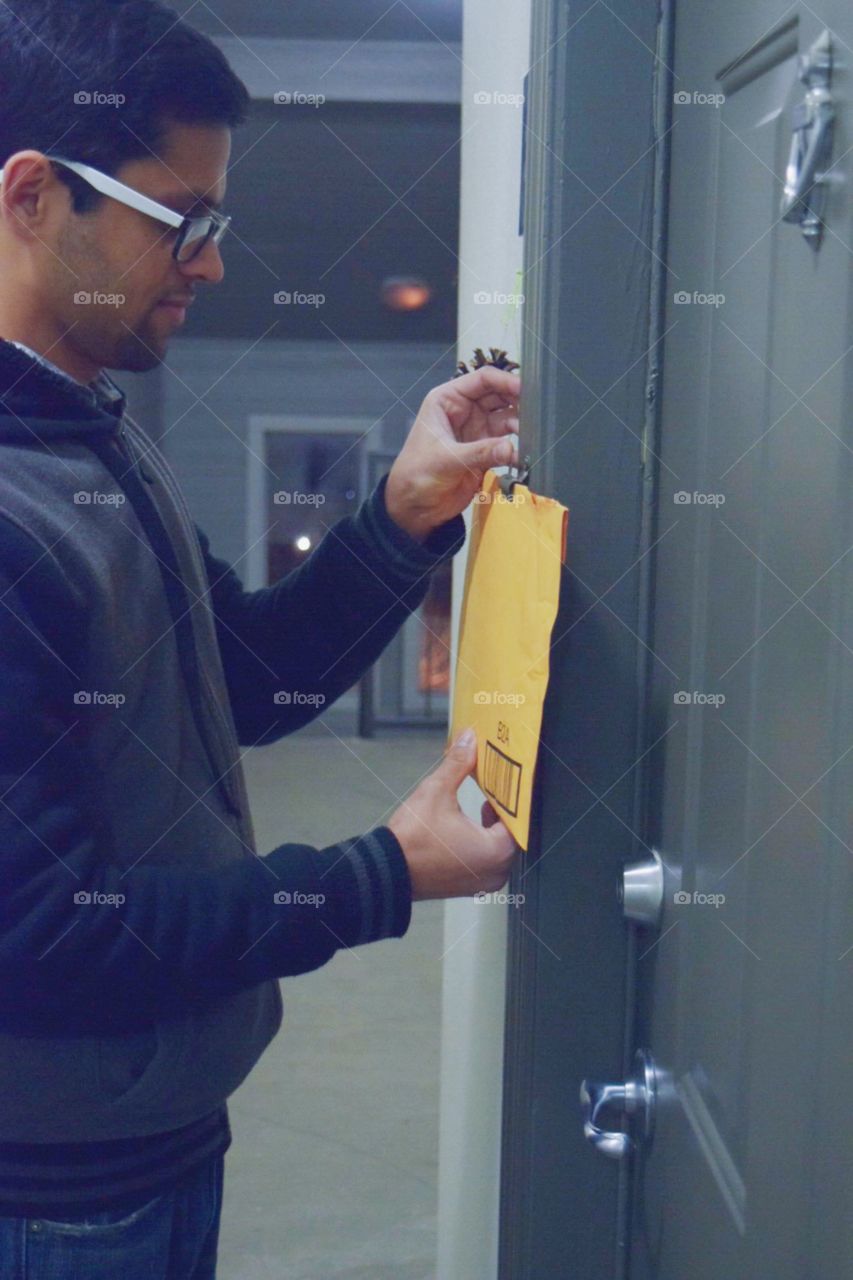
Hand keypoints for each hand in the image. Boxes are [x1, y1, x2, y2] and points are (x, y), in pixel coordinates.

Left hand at [384, 367, 521, 541]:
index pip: (482, 380)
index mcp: (447, 400)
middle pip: (500, 396)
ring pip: (508, 419)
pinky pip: (508, 444)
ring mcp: (477, 431)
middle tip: (535, 415)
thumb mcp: (445, 459)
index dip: (505, 381)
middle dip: (518, 403)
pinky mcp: (486, 452)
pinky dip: (518, 448)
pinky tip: (523, 455)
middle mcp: (465, 412)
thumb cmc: (414, 476)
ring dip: (521, 427)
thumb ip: (479, 452)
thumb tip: (510, 448)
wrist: (415, 508)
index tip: (524, 390)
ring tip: (530, 439)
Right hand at [386, 728, 519, 899]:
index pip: (519, 818)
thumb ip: (458, 764)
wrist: (386, 871)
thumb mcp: (436, 792)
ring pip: (498, 847)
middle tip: (496, 788)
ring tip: (484, 804)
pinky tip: (468, 825)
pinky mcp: (468, 885)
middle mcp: (495, 872)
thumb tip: (468, 741)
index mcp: (496, 851)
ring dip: (492, 826)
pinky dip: (481, 842)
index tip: (507, 781)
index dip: (513, 796)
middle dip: (503, 810)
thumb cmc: (412, 842)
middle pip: (511, 833)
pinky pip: (485, 860)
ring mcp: (481, 882)